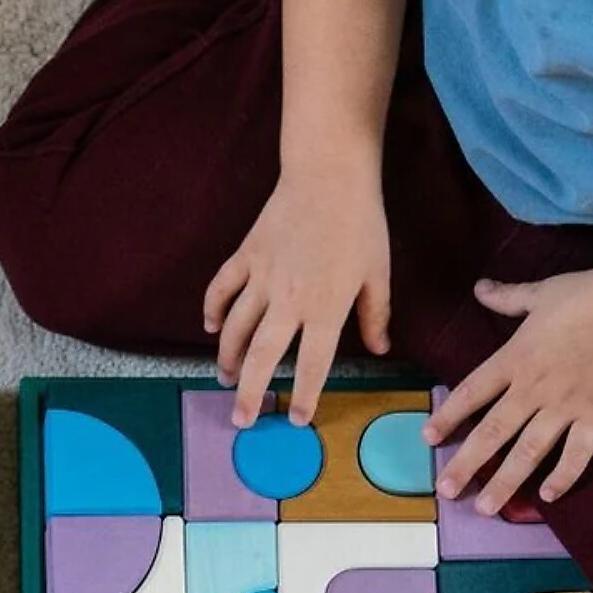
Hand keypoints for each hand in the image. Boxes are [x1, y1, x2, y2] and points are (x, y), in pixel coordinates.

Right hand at [204, 164, 392, 428]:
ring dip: (229, 358)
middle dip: (251, 391)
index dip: (305, 395)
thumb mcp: (378, 271)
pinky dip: (213, 310)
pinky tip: (212, 328)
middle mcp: (289, 299)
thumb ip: (375, 315)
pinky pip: (222, 289)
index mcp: (326, 307)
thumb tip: (380, 349)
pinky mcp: (246, 256)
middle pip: (263, 356)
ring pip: (236, 329)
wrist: (329, 173)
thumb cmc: (362, 222)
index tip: (297, 419)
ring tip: (226, 379)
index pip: (313, 363)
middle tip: (241, 419)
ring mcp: (262, 277)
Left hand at [427, 258, 592, 514]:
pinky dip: (564, 476)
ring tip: (485, 507)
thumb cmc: (592, 294)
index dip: (447, 416)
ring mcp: (565, 405)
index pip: (471, 392)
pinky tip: (547, 497)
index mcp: (515, 358)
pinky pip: (578, 453)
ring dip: (504, 481)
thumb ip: (508, 297)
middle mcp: (533, 388)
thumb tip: (480, 287)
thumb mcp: (543, 292)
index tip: (427, 438)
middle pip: (492, 432)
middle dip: (466, 464)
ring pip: (528, 451)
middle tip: (446, 491)